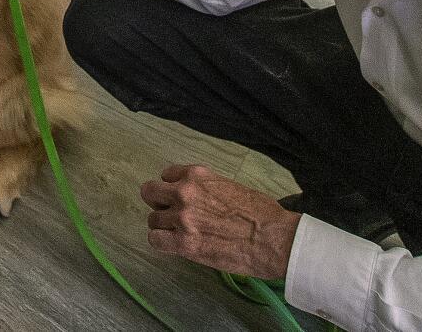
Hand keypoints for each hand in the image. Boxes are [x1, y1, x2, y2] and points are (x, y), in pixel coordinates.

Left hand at [143, 165, 299, 279]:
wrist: (271, 238)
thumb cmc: (261, 213)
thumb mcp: (231, 186)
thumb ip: (208, 188)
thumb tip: (201, 199)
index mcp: (198, 175)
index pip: (166, 174)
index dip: (170, 187)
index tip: (176, 197)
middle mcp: (185, 192)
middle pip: (150, 192)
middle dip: (158, 203)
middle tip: (169, 214)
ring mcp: (182, 218)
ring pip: (152, 219)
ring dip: (163, 227)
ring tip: (178, 235)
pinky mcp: (184, 243)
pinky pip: (155, 240)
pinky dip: (162, 243)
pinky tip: (174, 246)